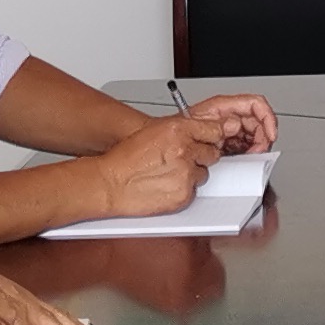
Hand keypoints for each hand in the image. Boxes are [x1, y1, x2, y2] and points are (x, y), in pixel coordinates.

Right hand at [88, 111, 217, 219]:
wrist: (110, 183)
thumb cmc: (125, 158)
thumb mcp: (154, 131)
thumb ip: (181, 131)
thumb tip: (199, 134)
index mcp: (178, 130)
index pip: (214, 130)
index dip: (211, 137)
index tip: (210, 141)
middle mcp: (185, 150)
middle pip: (212, 153)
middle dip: (200, 157)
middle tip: (182, 160)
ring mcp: (186, 174)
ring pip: (203, 174)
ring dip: (192, 174)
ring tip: (169, 174)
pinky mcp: (184, 195)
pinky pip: (194, 191)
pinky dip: (183, 190)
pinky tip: (166, 185)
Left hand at [184, 92, 277, 155]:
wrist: (169, 145)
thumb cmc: (177, 131)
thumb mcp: (196, 125)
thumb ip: (217, 125)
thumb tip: (236, 126)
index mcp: (223, 106)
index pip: (255, 104)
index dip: (267, 117)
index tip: (271, 133)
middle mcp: (229, 117)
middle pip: (258, 122)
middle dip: (263, 137)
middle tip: (257, 151)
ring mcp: (230, 130)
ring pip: (255, 135)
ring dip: (257, 147)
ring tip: (249, 156)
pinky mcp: (229, 142)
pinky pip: (247, 146)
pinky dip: (249, 153)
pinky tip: (243, 158)